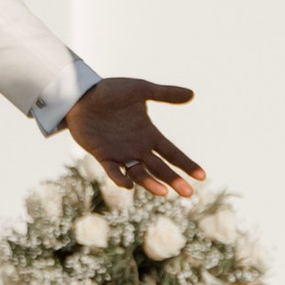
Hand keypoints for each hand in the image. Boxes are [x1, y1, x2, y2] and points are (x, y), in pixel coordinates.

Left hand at [63, 78, 201, 193]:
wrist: (81, 94)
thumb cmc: (111, 91)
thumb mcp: (141, 89)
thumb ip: (165, 93)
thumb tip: (192, 94)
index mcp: (149, 134)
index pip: (172, 153)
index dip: (186, 164)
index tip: (202, 176)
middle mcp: (137, 147)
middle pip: (160, 168)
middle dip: (174, 180)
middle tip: (188, 194)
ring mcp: (120, 153)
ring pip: (139, 173)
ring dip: (150, 183)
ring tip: (163, 192)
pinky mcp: (103, 155)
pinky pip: (113, 170)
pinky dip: (120, 178)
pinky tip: (128, 185)